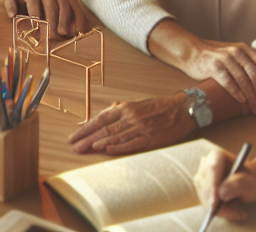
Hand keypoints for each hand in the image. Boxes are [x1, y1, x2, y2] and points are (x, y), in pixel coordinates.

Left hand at [4, 0, 89, 38]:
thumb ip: (9, 3)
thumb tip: (12, 16)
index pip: (33, 2)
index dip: (35, 15)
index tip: (36, 28)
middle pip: (51, 5)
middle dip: (52, 21)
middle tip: (52, 36)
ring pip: (64, 5)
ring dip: (65, 20)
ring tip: (65, 34)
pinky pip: (74, 5)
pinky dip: (78, 17)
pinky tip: (79, 29)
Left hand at [69, 93, 194, 154]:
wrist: (180, 109)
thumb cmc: (156, 107)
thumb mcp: (134, 104)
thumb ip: (118, 110)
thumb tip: (101, 116)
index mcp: (125, 108)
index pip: (100, 119)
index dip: (86, 127)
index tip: (74, 134)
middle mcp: (129, 116)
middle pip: (104, 128)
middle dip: (87, 137)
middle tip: (74, 145)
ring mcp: (140, 127)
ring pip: (115, 136)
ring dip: (99, 143)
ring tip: (85, 148)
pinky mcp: (150, 138)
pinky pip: (132, 143)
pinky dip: (119, 146)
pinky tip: (108, 150)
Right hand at [179, 41, 255, 111]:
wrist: (193, 53)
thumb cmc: (218, 56)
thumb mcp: (239, 54)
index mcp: (245, 49)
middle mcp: (236, 52)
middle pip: (255, 75)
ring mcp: (225, 58)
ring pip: (244, 80)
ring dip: (251, 98)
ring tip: (254, 109)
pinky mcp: (214, 66)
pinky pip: (229, 81)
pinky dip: (237, 93)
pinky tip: (241, 101)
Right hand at [195, 149, 255, 220]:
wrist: (249, 183)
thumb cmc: (250, 181)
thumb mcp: (250, 183)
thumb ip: (237, 185)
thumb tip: (222, 193)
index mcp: (217, 156)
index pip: (212, 170)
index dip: (212, 186)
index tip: (215, 202)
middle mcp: (206, 164)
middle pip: (206, 184)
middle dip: (217, 201)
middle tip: (237, 214)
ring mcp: (202, 175)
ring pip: (204, 194)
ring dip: (219, 208)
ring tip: (240, 213)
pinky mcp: (202, 187)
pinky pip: (205, 201)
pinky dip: (218, 210)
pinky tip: (232, 212)